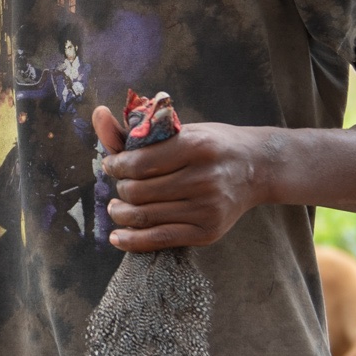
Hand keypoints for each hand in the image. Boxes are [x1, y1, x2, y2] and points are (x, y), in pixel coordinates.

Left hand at [91, 104, 265, 250]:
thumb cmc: (213, 145)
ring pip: (144, 216)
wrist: (257, 168)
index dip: (116, 165)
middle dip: (121, 189)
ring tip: (117, 207)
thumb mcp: (182, 130)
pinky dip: (131, 240)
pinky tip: (117, 235)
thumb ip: (139, 130)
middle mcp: (203, 178)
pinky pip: (159, 239)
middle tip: (121, 185)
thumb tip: (98, 115)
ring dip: (121, 213)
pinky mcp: (208, 231)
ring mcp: (207, 208)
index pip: (139, 162)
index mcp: (196, 146)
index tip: (113, 165)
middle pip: (138, 191)